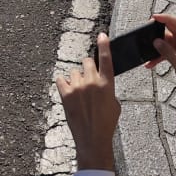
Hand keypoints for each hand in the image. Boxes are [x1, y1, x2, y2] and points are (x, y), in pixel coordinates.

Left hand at [55, 32, 119, 171]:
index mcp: (107, 84)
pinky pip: (61, 79)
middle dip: (88, 68)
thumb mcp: (115, 104)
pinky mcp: (65, 94)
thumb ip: (107, 88)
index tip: (102, 35)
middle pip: (87, 62)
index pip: (106, 59)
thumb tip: (100, 82)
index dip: (104, 45)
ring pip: (74, 72)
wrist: (93, 139)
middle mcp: (92, 82)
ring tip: (79, 94)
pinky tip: (68, 92)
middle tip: (88, 80)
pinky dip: (64, 84)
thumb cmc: (107, 123)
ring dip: (76, 79)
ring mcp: (78, 87)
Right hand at [151, 13, 175, 102]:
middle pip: (171, 29)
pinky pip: (166, 49)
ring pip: (166, 40)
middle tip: (147, 30)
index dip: (166, 18)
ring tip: (147, 51)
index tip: (154, 17)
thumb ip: (168, 52)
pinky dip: (158, 55)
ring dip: (157, 46)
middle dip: (158, 29)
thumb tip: (156, 41)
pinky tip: (151, 62)